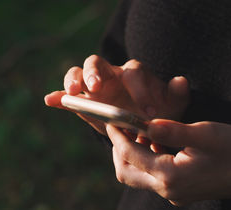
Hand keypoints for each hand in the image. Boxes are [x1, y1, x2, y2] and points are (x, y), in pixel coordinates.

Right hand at [45, 55, 189, 134]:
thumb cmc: (156, 112)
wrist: (139, 125)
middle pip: (97, 63)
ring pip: (78, 73)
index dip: (139, 89)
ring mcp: (93, 87)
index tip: (146, 111)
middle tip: (96, 88)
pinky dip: (59, 97)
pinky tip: (50, 100)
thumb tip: (180, 80)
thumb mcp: (171, 106)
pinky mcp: (83, 101)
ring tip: (72, 92)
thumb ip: (177, 94)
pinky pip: (67, 96)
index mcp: (133, 75)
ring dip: (74, 80)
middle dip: (95, 73)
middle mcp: (110, 75)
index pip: (132, 72)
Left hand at [106, 119, 230, 205]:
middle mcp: (167, 190)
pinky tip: (151, 144)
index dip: (117, 136)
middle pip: (126, 172)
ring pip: (136, 177)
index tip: (111, 121)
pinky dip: (143, 161)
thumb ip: (173, 130)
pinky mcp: (176, 193)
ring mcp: (171, 194)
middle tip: (119, 127)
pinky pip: (149, 179)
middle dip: (117, 149)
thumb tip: (146, 123)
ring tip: (134, 133)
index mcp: (171, 175)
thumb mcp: (206, 134)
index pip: (130, 155)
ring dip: (130, 155)